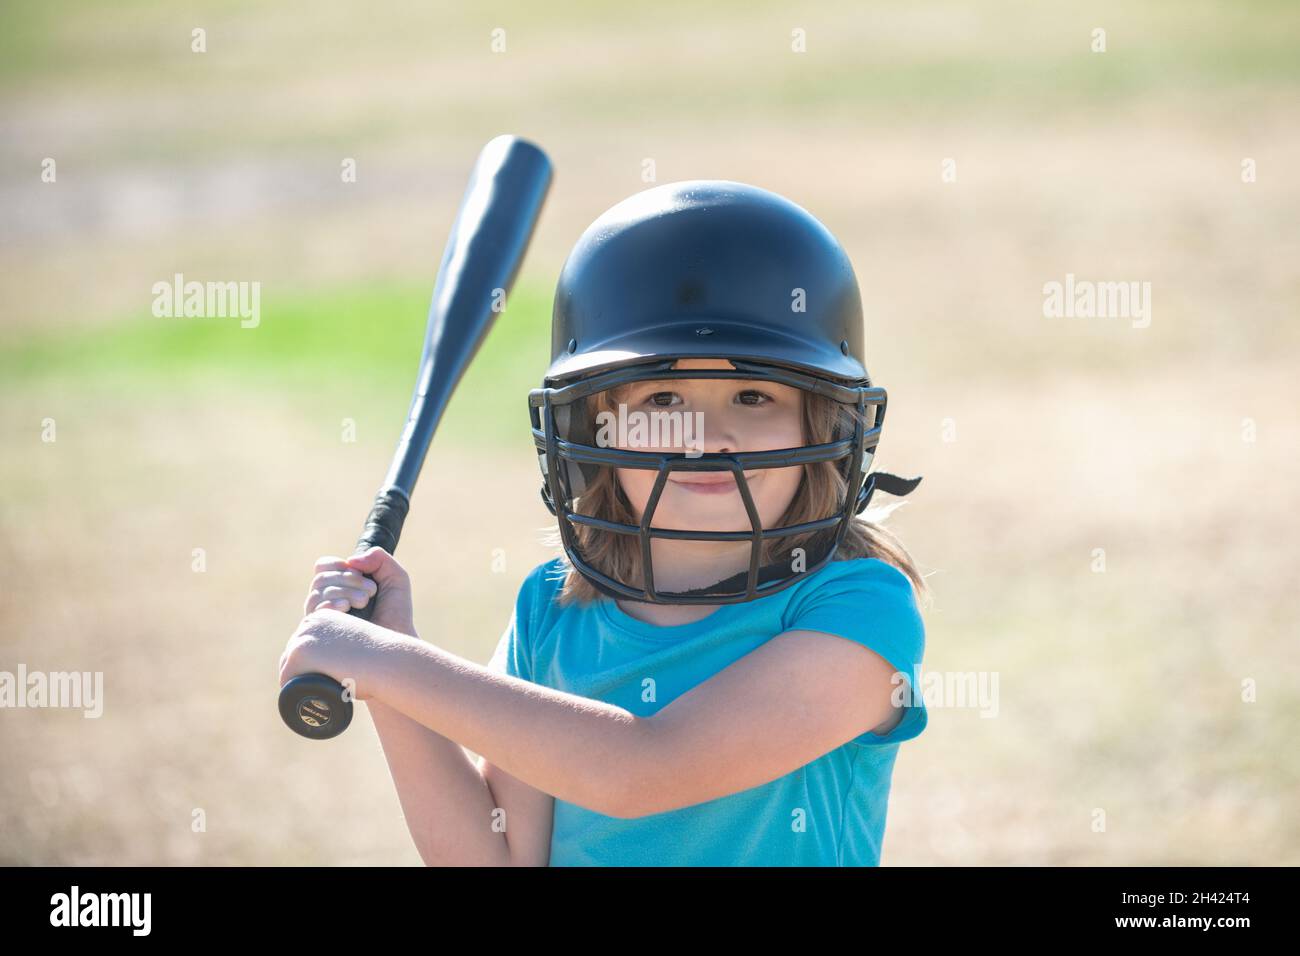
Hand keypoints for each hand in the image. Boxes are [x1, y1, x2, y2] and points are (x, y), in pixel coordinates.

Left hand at [278, 606, 405, 700]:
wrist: (386, 661)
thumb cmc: (381, 657)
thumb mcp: (361, 641)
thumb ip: (351, 644)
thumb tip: (351, 658)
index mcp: (324, 616)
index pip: (306, 641)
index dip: (309, 661)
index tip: (317, 675)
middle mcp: (310, 622)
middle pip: (294, 651)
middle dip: (300, 670)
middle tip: (315, 689)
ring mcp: (303, 637)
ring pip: (288, 664)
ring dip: (295, 680)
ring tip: (309, 696)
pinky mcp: (299, 654)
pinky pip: (285, 677)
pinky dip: (290, 690)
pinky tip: (299, 698)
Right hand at [304, 547, 415, 636]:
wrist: (396, 643)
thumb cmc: (396, 613)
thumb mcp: (395, 577)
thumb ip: (379, 558)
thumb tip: (351, 560)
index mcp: (339, 586)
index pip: (323, 566)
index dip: (340, 565)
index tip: (360, 573)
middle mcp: (326, 600)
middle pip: (321, 577)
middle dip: (349, 579)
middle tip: (371, 592)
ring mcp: (321, 617)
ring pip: (319, 591)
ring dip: (346, 591)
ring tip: (364, 602)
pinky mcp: (320, 631)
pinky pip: (317, 609)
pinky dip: (333, 603)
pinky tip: (347, 608)